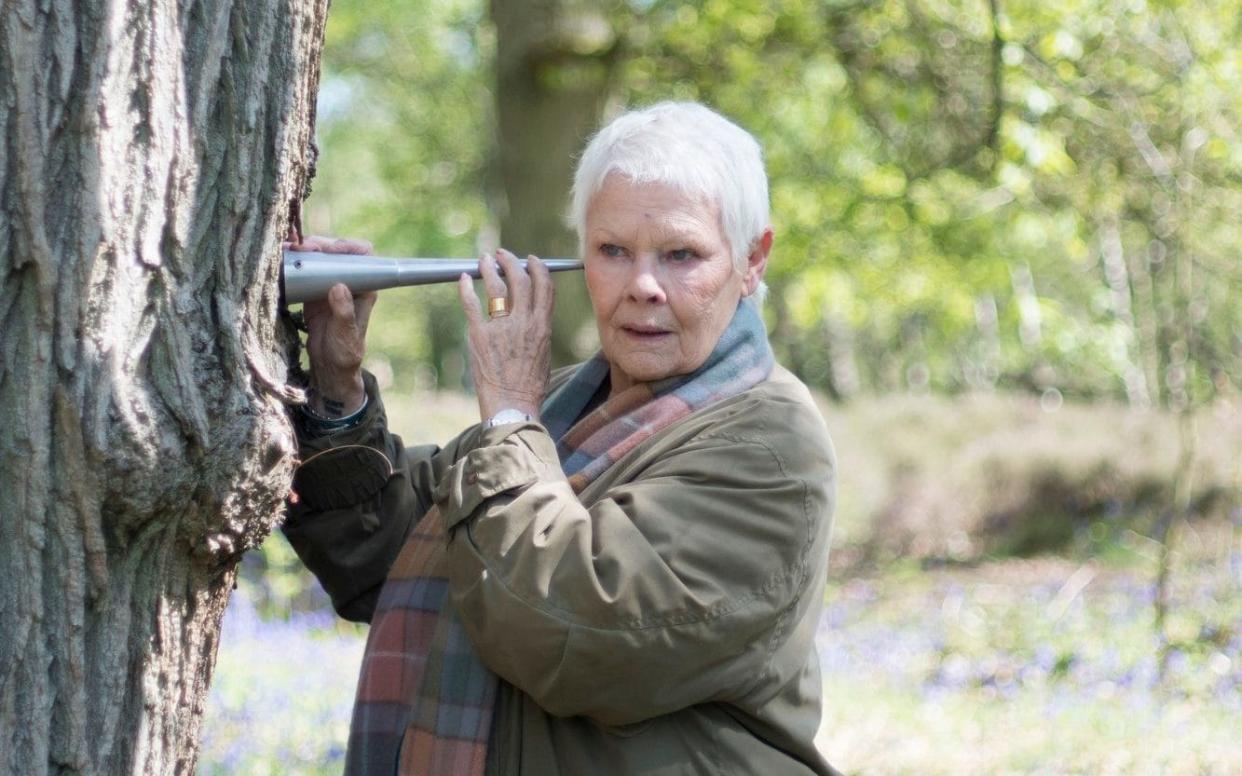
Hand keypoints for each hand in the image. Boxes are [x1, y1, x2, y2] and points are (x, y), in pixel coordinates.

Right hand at [290, 235, 376, 416]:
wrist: (329, 365)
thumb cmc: (345, 351)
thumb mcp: (346, 333)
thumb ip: (344, 312)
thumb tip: (338, 286)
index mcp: (364, 287)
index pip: (363, 255)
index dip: (349, 246)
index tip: (331, 249)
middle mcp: (347, 280)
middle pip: (336, 251)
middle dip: (319, 245)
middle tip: (303, 248)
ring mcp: (328, 283)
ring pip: (318, 257)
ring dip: (303, 250)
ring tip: (288, 248)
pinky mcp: (311, 290)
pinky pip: (302, 270)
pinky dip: (291, 261)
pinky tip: (280, 257)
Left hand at [457, 248, 553, 420]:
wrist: (513, 405)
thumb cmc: (529, 385)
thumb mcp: (544, 352)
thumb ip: (538, 329)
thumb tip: (531, 314)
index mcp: (542, 326)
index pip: (544, 286)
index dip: (537, 268)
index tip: (530, 260)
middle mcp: (524, 322)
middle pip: (520, 279)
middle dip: (511, 261)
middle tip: (502, 254)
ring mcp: (501, 328)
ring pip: (497, 286)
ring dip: (490, 267)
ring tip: (484, 260)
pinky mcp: (480, 335)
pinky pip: (472, 303)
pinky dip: (467, 287)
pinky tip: (465, 279)